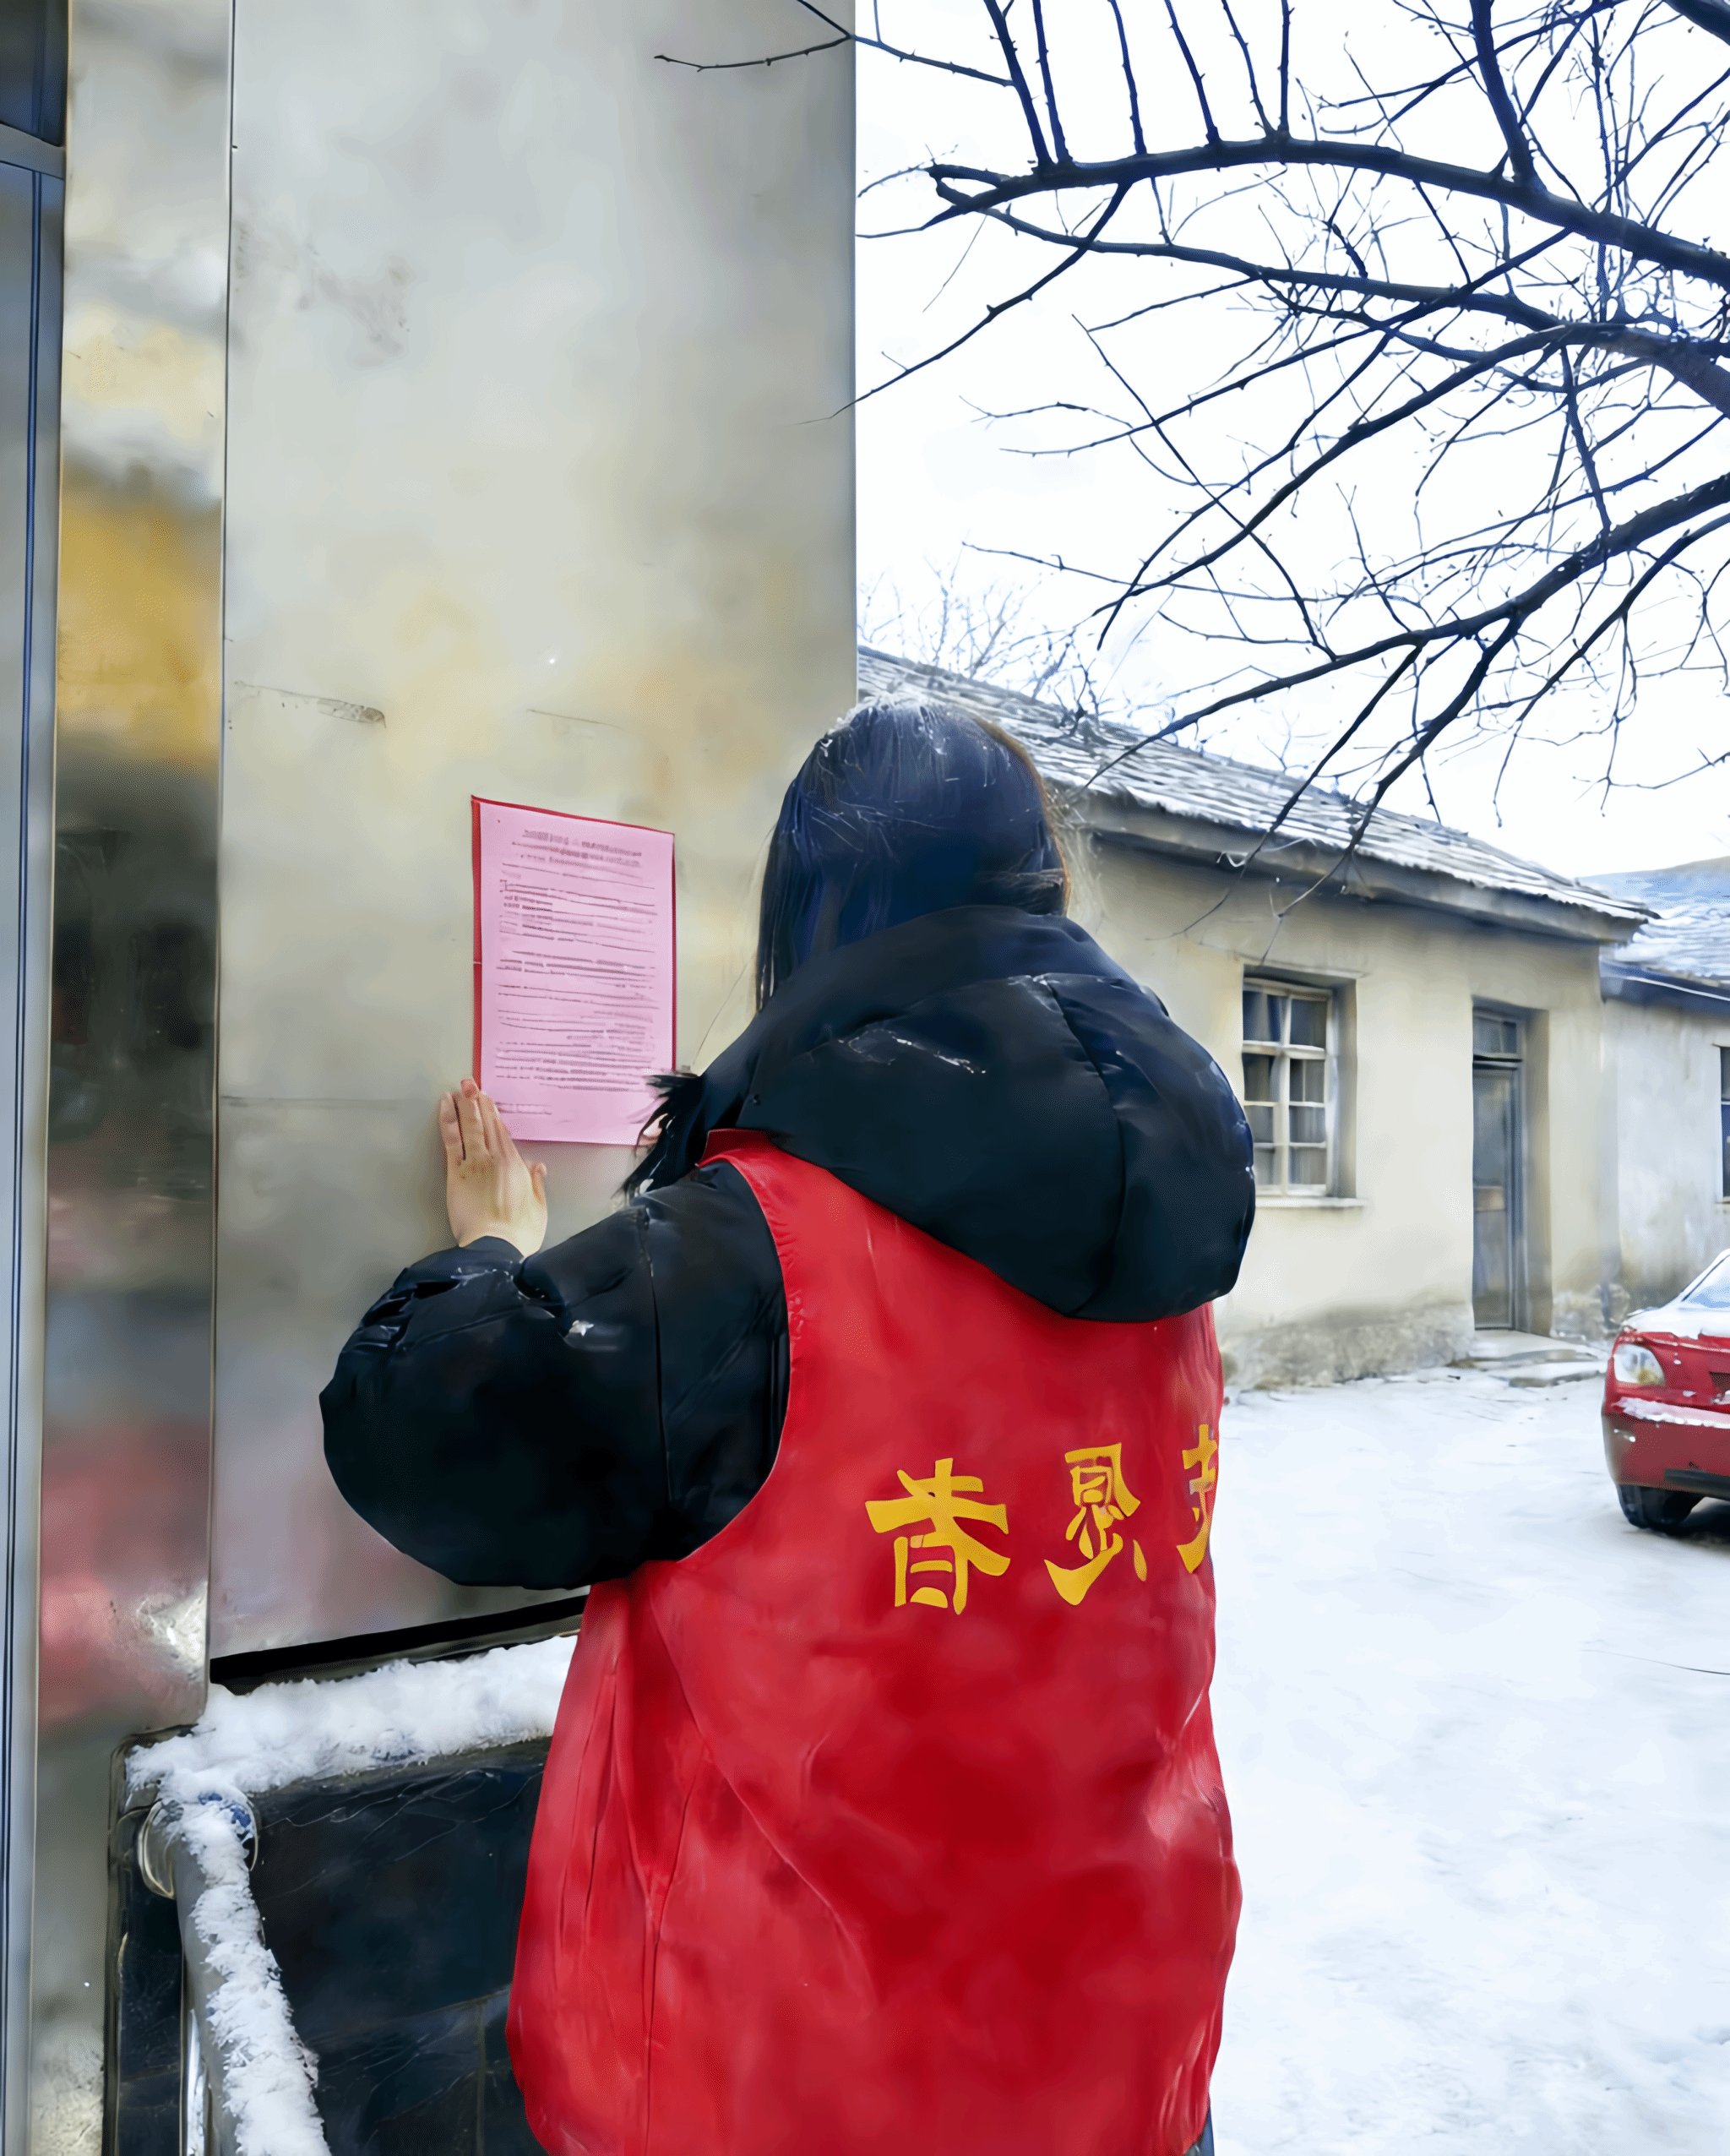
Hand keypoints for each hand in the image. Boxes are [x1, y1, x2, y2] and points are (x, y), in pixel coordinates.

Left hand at [440, 1079, 547, 1253]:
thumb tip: (537, 1167)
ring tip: (457, 1090)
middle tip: (469, 1082)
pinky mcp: (456, 1174)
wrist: (495, 1247)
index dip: (492, 1112)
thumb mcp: (538, 1207)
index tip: (486, 1097)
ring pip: (467, 1127)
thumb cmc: (519, 1232)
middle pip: (484, 1124)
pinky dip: (448, 1123)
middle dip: (475, 1101)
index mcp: (515, 1165)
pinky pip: (451, 1141)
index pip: (502, 1131)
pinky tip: (445, 1109)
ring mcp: (473, 1164)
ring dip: (461, 1106)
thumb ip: (536, 1184)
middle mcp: (494, 1158)